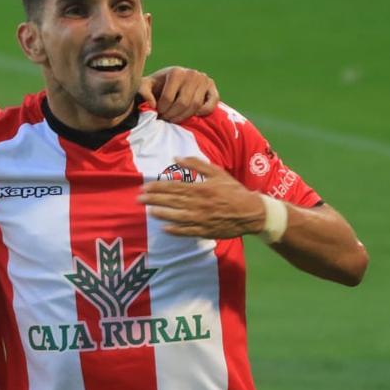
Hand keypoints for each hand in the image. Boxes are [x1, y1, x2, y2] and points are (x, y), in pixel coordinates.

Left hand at [138, 157, 264, 238]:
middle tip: (139, 198)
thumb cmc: (233, 190)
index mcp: (201, 189)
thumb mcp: (217, 173)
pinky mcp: (206, 231)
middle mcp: (199, 204)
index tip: (145, 187)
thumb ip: (196, 164)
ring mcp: (202, 219)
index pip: (174, 187)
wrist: (251, 212)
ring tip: (149, 211)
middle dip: (154, 199)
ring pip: (177, 216)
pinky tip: (164, 229)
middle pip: (172, 201)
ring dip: (162, 214)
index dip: (158, 187)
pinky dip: (176, 230)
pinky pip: (188, 231)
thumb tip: (176, 157)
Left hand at [139, 66, 219, 122]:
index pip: (168, 98)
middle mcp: (192, 74)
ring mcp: (204, 80)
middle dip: (172, 115)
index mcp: (176, 72)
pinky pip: (211, 104)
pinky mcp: (212, 88)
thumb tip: (152, 104)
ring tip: (174, 118)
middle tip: (165, 119)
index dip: (161, 110)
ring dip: (184, 116)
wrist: (170, 81)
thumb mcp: (145, 86)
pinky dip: (203, 112)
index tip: (157, 113)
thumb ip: (143, 92)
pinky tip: (193, 114)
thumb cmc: (157, 85)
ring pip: (196, 106)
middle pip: (183, 103)